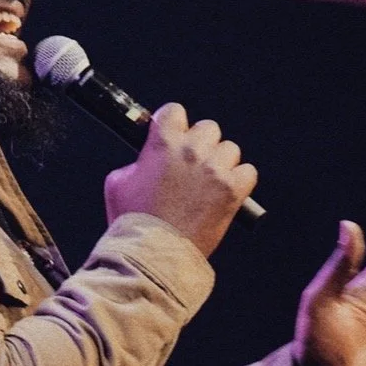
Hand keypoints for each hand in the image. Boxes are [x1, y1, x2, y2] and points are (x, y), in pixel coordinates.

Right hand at [103, 103, 257, 257]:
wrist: (154, 254)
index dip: (174, 124)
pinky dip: (239, 182)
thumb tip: (147, 160)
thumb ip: (134, 163)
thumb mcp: (117, 184)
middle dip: (201, 145)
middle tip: (192, 167)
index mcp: (163, 143)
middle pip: (208, 128)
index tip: (174, 137)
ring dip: (221, 164)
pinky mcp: (233, 191)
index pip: (175, 111)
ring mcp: (215, 170)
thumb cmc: (133, 223)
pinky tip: (224, 194)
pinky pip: (248, 172)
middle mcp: (192, 151)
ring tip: (207, 185)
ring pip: (230, 150)